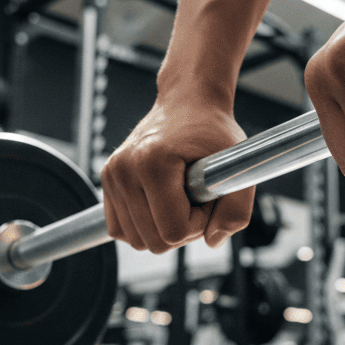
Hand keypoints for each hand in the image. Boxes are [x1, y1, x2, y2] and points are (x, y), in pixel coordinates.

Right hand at [101, 93, 255, 253]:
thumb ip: (236, 210)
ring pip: (136, 241)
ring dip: (163, 228)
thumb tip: (213, 241)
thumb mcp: (238, 166)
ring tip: (179, 198)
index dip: (200, 223)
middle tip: (195, 198)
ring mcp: (112, 175)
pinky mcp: (107, 180)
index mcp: (153, 163)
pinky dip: (143, 226)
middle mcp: (125, 170)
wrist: (187, 102)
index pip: (174, 232)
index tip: (207, 197)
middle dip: (182, 229)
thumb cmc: (212, 131)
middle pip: (153, 242)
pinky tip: (160, 203)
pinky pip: (119, 229)